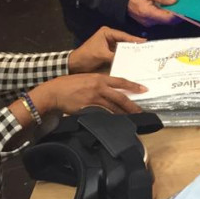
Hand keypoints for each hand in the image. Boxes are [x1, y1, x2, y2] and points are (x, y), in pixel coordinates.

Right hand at [29, 73, 145, 115]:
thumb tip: (110, 91)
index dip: (133, 86)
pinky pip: (102, 113)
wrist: (55, 91)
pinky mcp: (87, 107)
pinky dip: (110, 117)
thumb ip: (99, 83)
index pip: (121, 81)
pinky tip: (115, 120)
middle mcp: (99, 87)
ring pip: (113, 106)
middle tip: (141, 110)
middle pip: (120, 97)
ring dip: (123, 113)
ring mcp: (93, 98)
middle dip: (131, 104)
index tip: (144, 89)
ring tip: (131, 117)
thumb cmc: (70, 84)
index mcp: (100, 78)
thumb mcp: (87, 78)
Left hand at [68, 26, 145, 73]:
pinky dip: (125, 57)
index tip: (145, 42)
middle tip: (146, 49)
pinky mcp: (109, 52)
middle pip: (125, 41)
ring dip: (130, 52)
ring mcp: (109, 44)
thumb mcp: (101, 55)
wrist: (75, 65)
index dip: (134, 39)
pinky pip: (119, 54)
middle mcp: (109, 36)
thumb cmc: (86, 56)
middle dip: (134, 46)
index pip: (123, 35)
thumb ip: (115, 56)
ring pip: (123, 48)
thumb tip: (129, 60)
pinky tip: (133, 61)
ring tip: (142, 55)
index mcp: (106, 32)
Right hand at [127, 0, 180, 26]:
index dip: (178, 15)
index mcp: (149, 13)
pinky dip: (165, 14)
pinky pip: (160, 20)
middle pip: (168, 21)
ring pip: (164, 21)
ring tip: (176, 4)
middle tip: (183, 4)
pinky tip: (168, 6)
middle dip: (176, 14)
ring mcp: (148, 23)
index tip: (185, 8)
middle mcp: (149, 21)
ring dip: (171, 14)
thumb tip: (174, 0)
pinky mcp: (148, 22)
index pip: (168, 19)